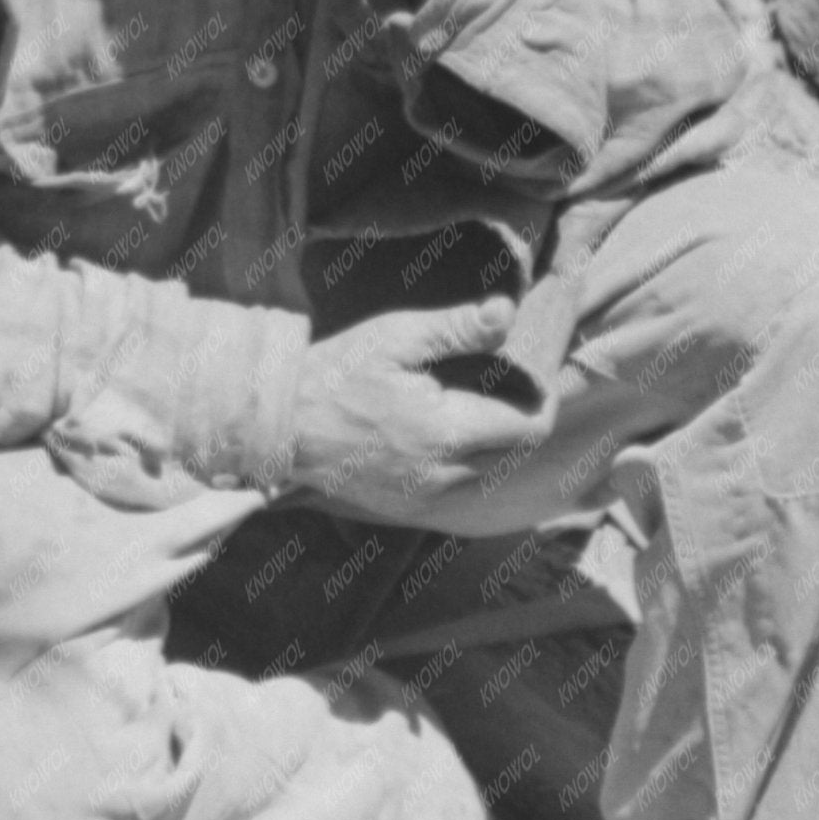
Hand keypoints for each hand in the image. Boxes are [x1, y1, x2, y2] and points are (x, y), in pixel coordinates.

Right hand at [286, 296, 541, 520]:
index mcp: (450, 432)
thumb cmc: (336, 374)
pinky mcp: (407, 506)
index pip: (530, 428)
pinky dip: (462, 462)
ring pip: (486, 471)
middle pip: (513, 451)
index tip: (529, 373)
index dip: (538, 399)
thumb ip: (457, 328)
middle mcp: (446, 474)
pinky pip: (457, 487)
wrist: (280, 425)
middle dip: (514, 417)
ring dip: (489, 441)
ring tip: (468, 403)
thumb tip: (506, 313)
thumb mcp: (395, 337)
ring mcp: (426, 496)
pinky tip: (440, 432)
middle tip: (500, 381)